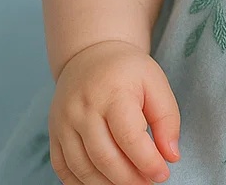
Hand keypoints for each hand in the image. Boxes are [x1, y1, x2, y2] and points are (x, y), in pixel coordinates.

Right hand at [48, 40, 180, 183]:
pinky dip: (83, 184)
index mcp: (112, 92)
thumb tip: (172, 156)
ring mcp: (63, 123)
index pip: (129, 137)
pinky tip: (104, 183)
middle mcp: (83, 109)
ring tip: (131, 184)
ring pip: (83, 168)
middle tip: (148, 183)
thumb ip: (167, 118)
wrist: (90, 55)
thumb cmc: (127, 71)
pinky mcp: (53, 135)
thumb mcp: (155, 82)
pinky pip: (63, 170)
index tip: (163, 174)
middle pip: (105, 157)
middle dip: (130, 179)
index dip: (148, 161)